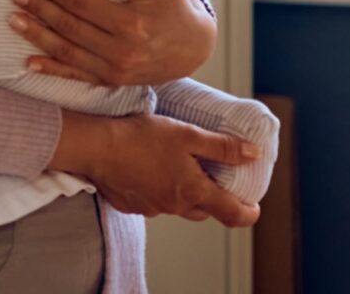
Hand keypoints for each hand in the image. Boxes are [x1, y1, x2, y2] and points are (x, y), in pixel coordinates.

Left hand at [9, 0, 216, 86]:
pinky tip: (29, 63)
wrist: (192, 48)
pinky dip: (51, 70)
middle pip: (68, 26)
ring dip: (36, 35)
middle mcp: (120, 51)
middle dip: (39, 8)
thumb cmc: (173, 7)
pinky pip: (75, 75)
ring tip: (13, 18)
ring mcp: (114, 70)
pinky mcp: (111, 82)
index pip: (81, 2)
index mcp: (131, 24)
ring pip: (66, 51)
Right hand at [52, 111, 261, 226]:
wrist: (96, 146)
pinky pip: (151, 201)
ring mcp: (150, 208)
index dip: (248, 213)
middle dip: (211, 197)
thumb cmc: (142, 137)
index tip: (253, 207)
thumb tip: (253, 154)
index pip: (232, 214)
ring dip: (181, 192)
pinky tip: (145, 168)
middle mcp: (174, 206)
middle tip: (209, 175)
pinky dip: (155, 189)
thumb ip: (222, 147)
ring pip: (176, 205)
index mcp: (194, 192)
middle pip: (204, 210)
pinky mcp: (130, 204)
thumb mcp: (188, 135)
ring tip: (173, 166)